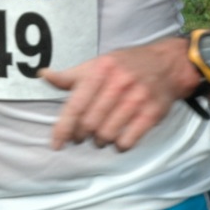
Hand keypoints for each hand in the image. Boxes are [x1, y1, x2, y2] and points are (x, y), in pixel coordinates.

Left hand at [43, 40, 190, 151]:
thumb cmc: (127, 65)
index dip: (63, 128)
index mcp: (101, 70)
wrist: (167, 64)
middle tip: (82, 136)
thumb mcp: (98, 63)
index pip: (75, 106)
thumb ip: (71, 76)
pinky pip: (128, 140)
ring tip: (100, 137)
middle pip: (90, 123)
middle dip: (81, 135)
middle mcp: (118, 83)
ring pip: (107, 134)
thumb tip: (43, 74)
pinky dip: (119, 146)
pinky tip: (118, 140)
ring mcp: (137, 98)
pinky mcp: (152, 113)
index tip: (56, 144)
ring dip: (100, 141)